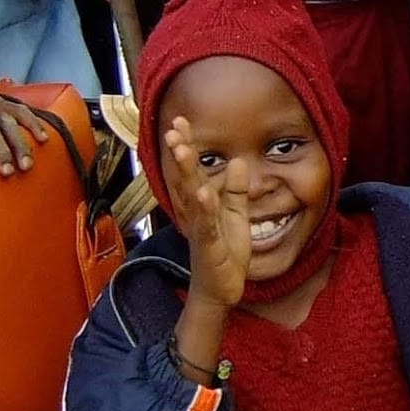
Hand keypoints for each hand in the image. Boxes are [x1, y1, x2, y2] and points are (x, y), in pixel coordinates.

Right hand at [163, 115, 253, 309]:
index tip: (180, 121)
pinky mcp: (209, 246)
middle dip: (180, 153)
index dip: (187, 146)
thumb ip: (235, 189)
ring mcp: (201, 228)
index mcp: (204, 203)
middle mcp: (198, 212)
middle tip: (172, 129)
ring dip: (186, 173)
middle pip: (187, 178)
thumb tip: (237, 161)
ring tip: (182, 150)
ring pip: (192, 196)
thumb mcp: (236, 215)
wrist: (220, 289)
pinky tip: (204, 193)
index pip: (195, 169)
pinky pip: (207, 225)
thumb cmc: (225, 252)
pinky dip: (206, 209)